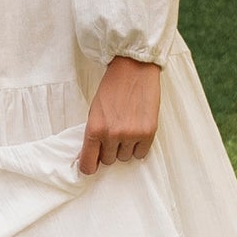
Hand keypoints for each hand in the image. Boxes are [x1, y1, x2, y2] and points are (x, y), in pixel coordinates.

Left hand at [77, 56, 160, 176]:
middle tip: (114, 132)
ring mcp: (131, 135)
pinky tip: (138, 130)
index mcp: (94, 129)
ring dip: (125, 147)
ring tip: (127, 127)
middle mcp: (112, 135)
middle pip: (108, 160)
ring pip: (125, 157)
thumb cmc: (112, 88)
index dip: (90, 166)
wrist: (133, 70)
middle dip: (110, 150)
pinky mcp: (148, 133)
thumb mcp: (94, 111)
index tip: (92, 165)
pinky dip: (139, 146)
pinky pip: (141, 154)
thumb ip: (92, 135)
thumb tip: (90, 158)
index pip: (88, 164)